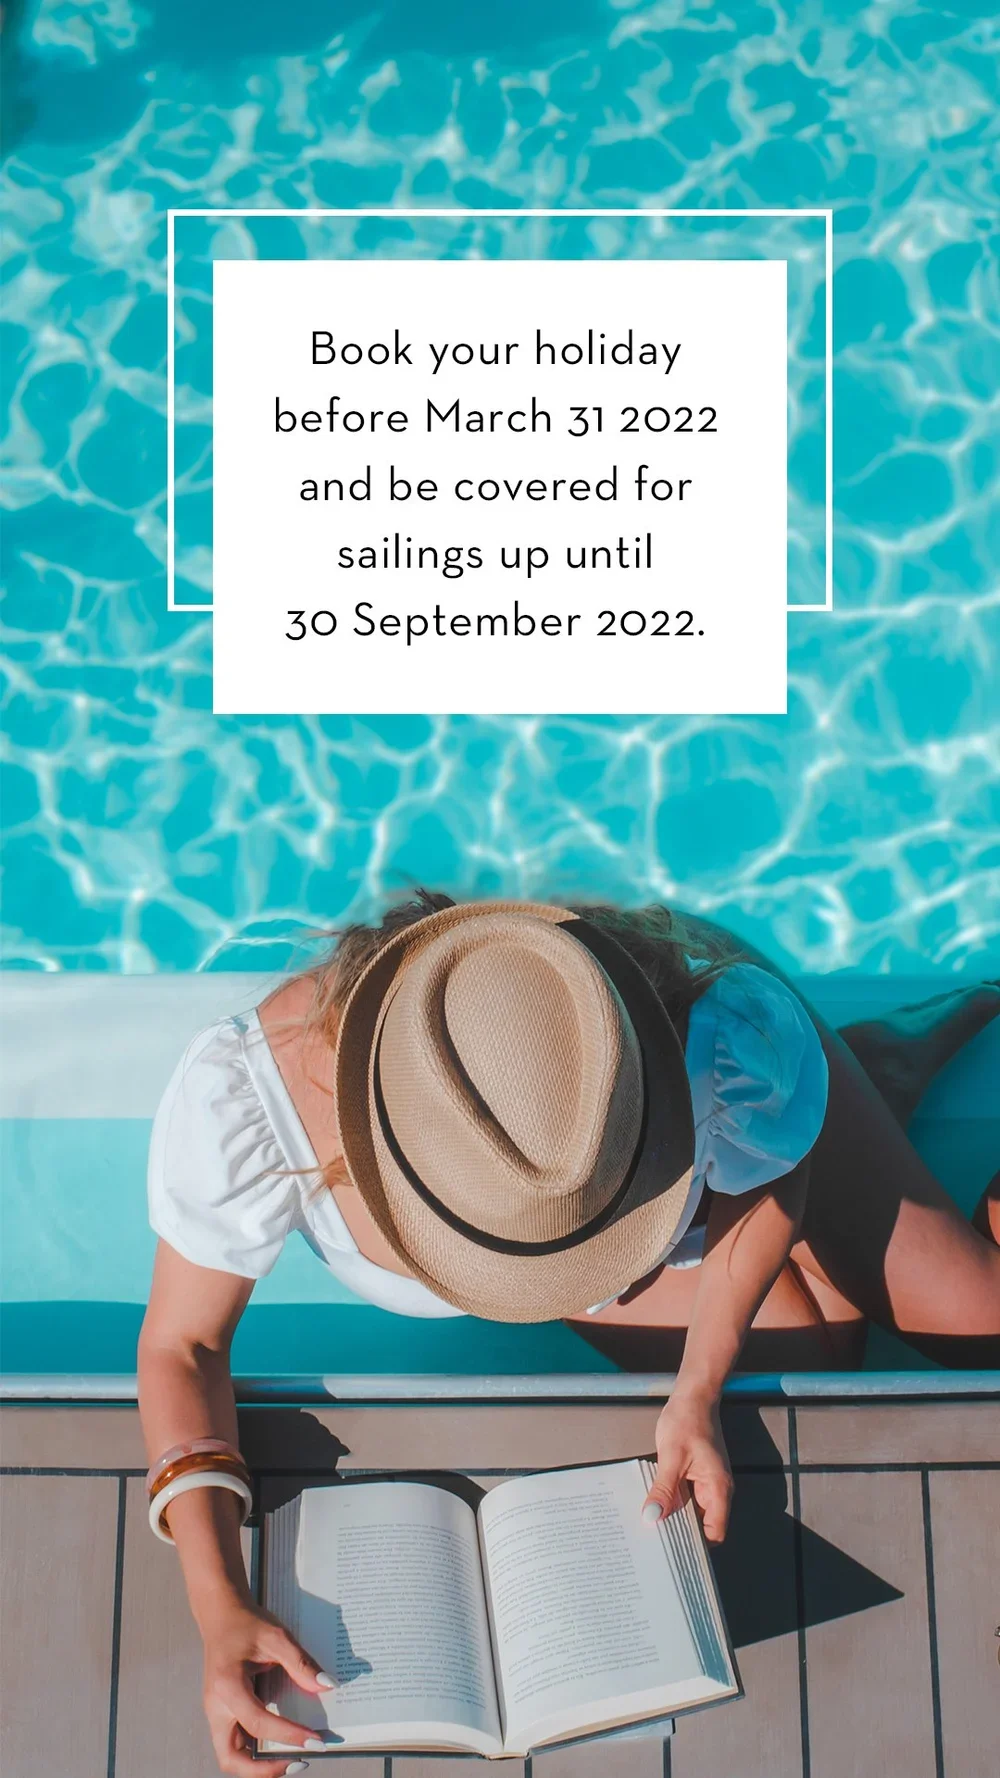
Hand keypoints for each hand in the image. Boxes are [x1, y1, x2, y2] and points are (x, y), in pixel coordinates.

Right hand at [201, 1599, 334, 1775]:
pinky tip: (277, 1743)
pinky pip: (234, 1743)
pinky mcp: (221, 1713)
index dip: (288, 1735)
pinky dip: (254, 1752)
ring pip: (230, 1756)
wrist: (220, 1614)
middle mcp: (216, 1706)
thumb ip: (301, 1663)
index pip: (258, 1723)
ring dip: (256, 1766)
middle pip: (230, 1758)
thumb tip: (327, 1686)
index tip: (315, 1741)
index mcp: (227, 1686)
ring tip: (290, 1758)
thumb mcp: (276, 1636)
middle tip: (297, 1762)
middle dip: (262, 1769)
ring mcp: (216, 1712)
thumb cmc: (246, 1623)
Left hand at [644, 1394, 733, 1543]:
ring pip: (693, 1512)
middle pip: (703, 1526)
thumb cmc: (686, 1421)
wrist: (693, 1395)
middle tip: (654, 1544)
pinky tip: (654, 1505)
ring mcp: (707, 1483)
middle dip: (681, 1534)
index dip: (697, 1546)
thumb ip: (664, 1489)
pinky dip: (673, 1503)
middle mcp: (717, 1490)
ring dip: (674, 1518)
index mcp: (718, 1489)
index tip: (672, 1552)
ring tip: (650, 1528)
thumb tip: (652, 1518)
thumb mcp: (671, 1456)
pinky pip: (687, 1498)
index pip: (715, 1532)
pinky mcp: (697, 1476)